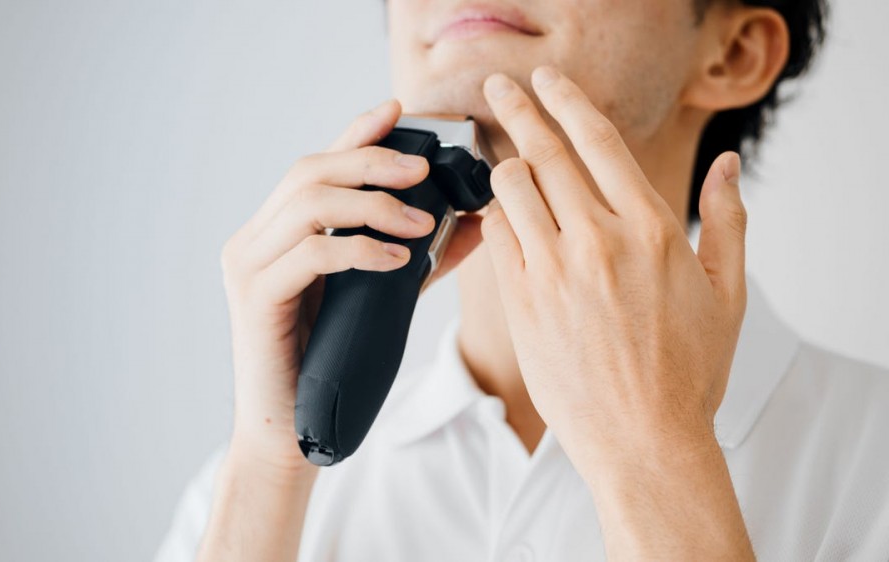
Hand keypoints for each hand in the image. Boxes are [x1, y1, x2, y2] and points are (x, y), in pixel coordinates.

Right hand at [220, 98, 482, 472]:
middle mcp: (255, 239)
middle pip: (309, 172)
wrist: (293, 429)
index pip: (316, 166)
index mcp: (278, 232)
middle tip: (423, 170)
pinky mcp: (255, 297)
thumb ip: (421, 257)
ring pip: (307, 203)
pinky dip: (357, 248)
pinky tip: (395, 259)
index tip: (397, 113)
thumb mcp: (383, 296)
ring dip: (371, 204)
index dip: (355, 134)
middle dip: (370, 161)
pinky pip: (309, 253)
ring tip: (420, 222)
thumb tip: (475, 224)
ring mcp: (249, 265)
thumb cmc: (334, 361)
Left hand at [479, 65, 748, 479]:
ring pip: (510, 188)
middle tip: (498, 86)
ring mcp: (553, 271)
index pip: (600, 142)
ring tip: (503, 162)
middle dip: (516, 109)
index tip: (547, 81)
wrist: (642, 440)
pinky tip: (500, 218)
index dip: (567, 101)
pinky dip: (494, 216)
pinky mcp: (521, 301)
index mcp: (652, 230)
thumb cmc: (688, 371)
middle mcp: (598, 241)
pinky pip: (494, 235)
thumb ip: (727, 220)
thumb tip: (728, 165)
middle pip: (545, 152)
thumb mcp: (727, 294)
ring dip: (504, 165)